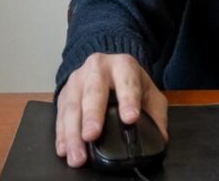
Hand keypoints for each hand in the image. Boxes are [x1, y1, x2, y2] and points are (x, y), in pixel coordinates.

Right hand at [54, 52, 168, 167]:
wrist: (106, 65)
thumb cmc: (128, 81)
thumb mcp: (148, 92)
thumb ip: (155, 114)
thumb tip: (159, 138)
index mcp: (123, 66)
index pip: (127, 82)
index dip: (128, 100)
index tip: (130, 118)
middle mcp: (98, 69)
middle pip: (93, 92)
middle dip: (92, 115)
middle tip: (92, 135)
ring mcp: (77, 80)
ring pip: (72, 106)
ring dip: (73, 133)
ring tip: (77, 153)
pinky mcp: (63, 94)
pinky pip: (60, 115)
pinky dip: (61, 135)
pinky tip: (64, 149)